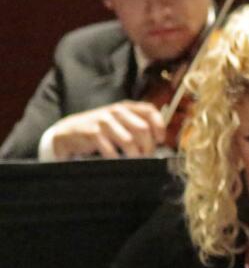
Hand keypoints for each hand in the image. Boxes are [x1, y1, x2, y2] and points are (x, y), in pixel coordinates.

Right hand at [49, 101, 165, 158]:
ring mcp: (104, 121)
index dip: (159, 125)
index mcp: (125, 107)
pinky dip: (117, 158)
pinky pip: (111, 149)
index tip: (160, 139)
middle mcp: (116, 111)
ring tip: (135, 160)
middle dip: (148, 146)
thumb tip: (157, 140)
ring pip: (129, 140)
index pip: (149, 110)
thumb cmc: (99, 128)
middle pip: (142, 129)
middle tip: (147, 156)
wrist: (69, 131)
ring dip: (135, 154)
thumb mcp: (118, 121)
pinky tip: (117, 160)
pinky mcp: (92, 133)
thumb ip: (136, 124)